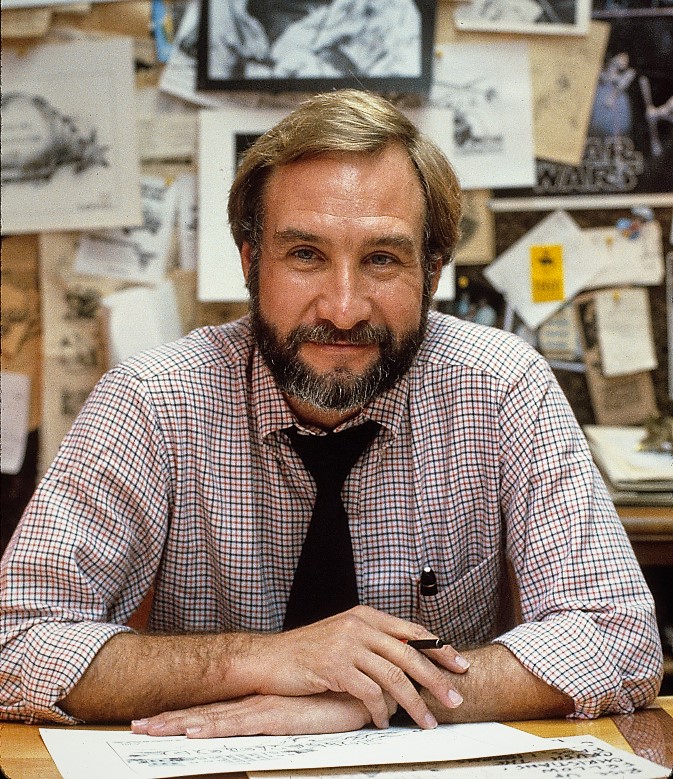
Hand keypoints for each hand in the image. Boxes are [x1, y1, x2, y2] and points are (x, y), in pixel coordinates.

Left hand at [131, 692, 374, 737]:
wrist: (356, 688)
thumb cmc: (330, 701)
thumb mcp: (299, 714)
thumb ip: (283, 717)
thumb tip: (266, 722)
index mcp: (255, 704)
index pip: (212, 711)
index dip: (181, 715)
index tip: (152, 721)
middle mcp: (252, 704)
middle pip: (203, 714)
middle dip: (168, 721)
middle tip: (135, 726)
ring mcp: (260, 709)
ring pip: (211, 719)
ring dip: (178, 724)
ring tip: (147, 730)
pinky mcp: (274, 716)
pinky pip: (236, 725)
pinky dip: (211, 728)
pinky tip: (191, 733)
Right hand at [250, 606, 467, 729]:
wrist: (269, 659)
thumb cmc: (307, 652)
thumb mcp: (343, 637)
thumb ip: (372, 642)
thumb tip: (407, 660)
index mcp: (365, 615)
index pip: (413, 630)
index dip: (439, 648)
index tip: (460, 665)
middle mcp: (359, 625)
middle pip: (410, 653)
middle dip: (436, 679)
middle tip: (455, 698)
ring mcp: (347, 644)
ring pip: (394, 676)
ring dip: (414, 703)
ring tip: (427, 722)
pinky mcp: (335, 666)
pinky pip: (368, 692)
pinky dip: (380, 711)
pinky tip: (382, 722)